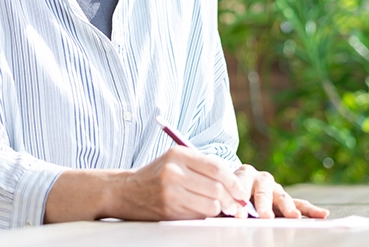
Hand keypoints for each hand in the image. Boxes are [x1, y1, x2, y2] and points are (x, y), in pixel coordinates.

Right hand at [111, 146, 251, 219]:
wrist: (126, 191)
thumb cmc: (157, 175)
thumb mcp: (175, 160)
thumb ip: (202, 166)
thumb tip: (234, 182)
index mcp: (178, 154)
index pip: (215, 167)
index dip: (233, 181)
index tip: (242, 191)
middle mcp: (173, 171)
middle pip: (216, 188)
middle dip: (232, 199)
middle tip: (237, 205)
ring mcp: (170, 191)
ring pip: (210, 204)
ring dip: (219, 209)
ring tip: (221, 208)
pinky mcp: (168, 209)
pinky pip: (198, 215)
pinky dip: (205, 215)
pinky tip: (202, 210)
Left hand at [230, 165, 329, 218]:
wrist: (236, 185)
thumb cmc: (228, 192)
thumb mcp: (223, 195)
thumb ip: (223, 204)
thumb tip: (221, 211)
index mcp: (243, 174)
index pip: (241, 185)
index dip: (239, 199)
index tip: (239, 214)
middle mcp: (261, 178)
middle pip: (263, 191)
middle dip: (264, 204)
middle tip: (265, 216)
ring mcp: (276, 188)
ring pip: (283, 197)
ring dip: (288, 207)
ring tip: (293, 216)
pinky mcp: (286, 199)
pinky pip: (300, 203)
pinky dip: (310, 209)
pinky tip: (321, 214)